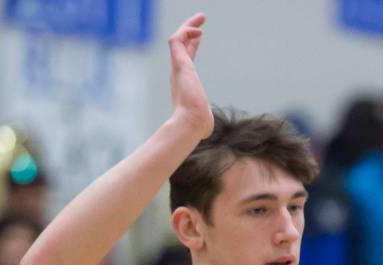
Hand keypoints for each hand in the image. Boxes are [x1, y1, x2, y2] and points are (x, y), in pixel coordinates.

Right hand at [168, 13, 213, 138]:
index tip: (199, 35)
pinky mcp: (179, 65)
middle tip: (201, 18)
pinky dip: (186, 32)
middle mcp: (178, 72)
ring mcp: (178, 68)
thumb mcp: (203, 120)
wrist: (191, 125)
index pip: (187, 58)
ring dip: (189, 25)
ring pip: (178, 39)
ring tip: (201, 17)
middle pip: (182, 45)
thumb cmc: (198, 126)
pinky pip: (177, 39)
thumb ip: (203, 119)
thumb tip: (205, 129)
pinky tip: (198, 30)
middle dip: (190, 29)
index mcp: (184, 82)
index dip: (193, 44)